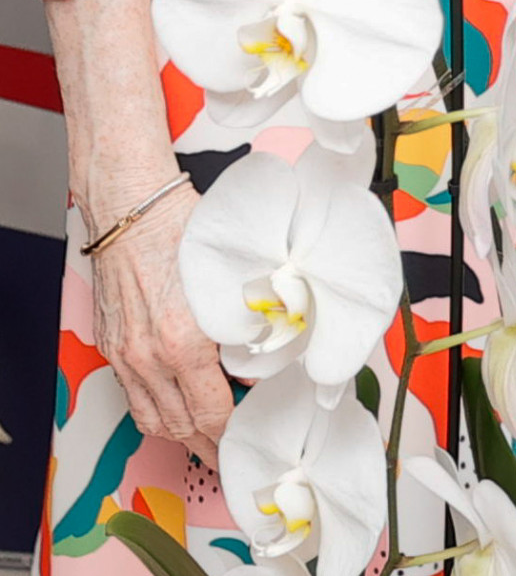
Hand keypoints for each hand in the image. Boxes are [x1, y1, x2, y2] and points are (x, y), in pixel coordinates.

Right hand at [85, 171, 230, 462]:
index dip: (232, 431)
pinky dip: (155, 411)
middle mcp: (149, 358)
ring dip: (180, 434)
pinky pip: (133, 397)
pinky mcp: (112, 348)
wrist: (131, 209)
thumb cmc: (183, 230)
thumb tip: (262, 360)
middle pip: (180, 426)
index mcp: (183, 342)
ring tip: (204, 438)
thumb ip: (250, 321)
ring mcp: (125, 356)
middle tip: (231, 449)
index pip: (211, 411)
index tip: (250, 433)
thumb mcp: (230, 276)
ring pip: (152, 419)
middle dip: (208, 443)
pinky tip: (174, 406)